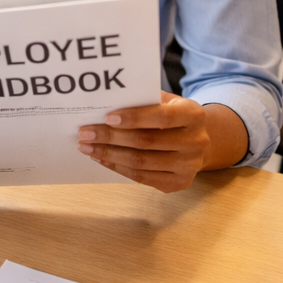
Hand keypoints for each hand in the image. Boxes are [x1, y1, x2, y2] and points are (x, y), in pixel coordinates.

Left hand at [78, 92, 248, 193]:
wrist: (197, 140)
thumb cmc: (173, 115)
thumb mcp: (166, 101)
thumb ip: (144, 100)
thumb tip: (107, 102)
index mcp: (194, 115)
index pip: (162, 117)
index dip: (134, 118)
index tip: (107, 117)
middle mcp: (196, 142)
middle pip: (146, 142)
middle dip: (111, 137)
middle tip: (85, 133)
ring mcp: (188, 166)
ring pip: (141, 162)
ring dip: (109, 154)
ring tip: (87, 147)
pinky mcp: (178, 182)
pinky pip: (141, 177)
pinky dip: (118, 167)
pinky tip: (102, 159)